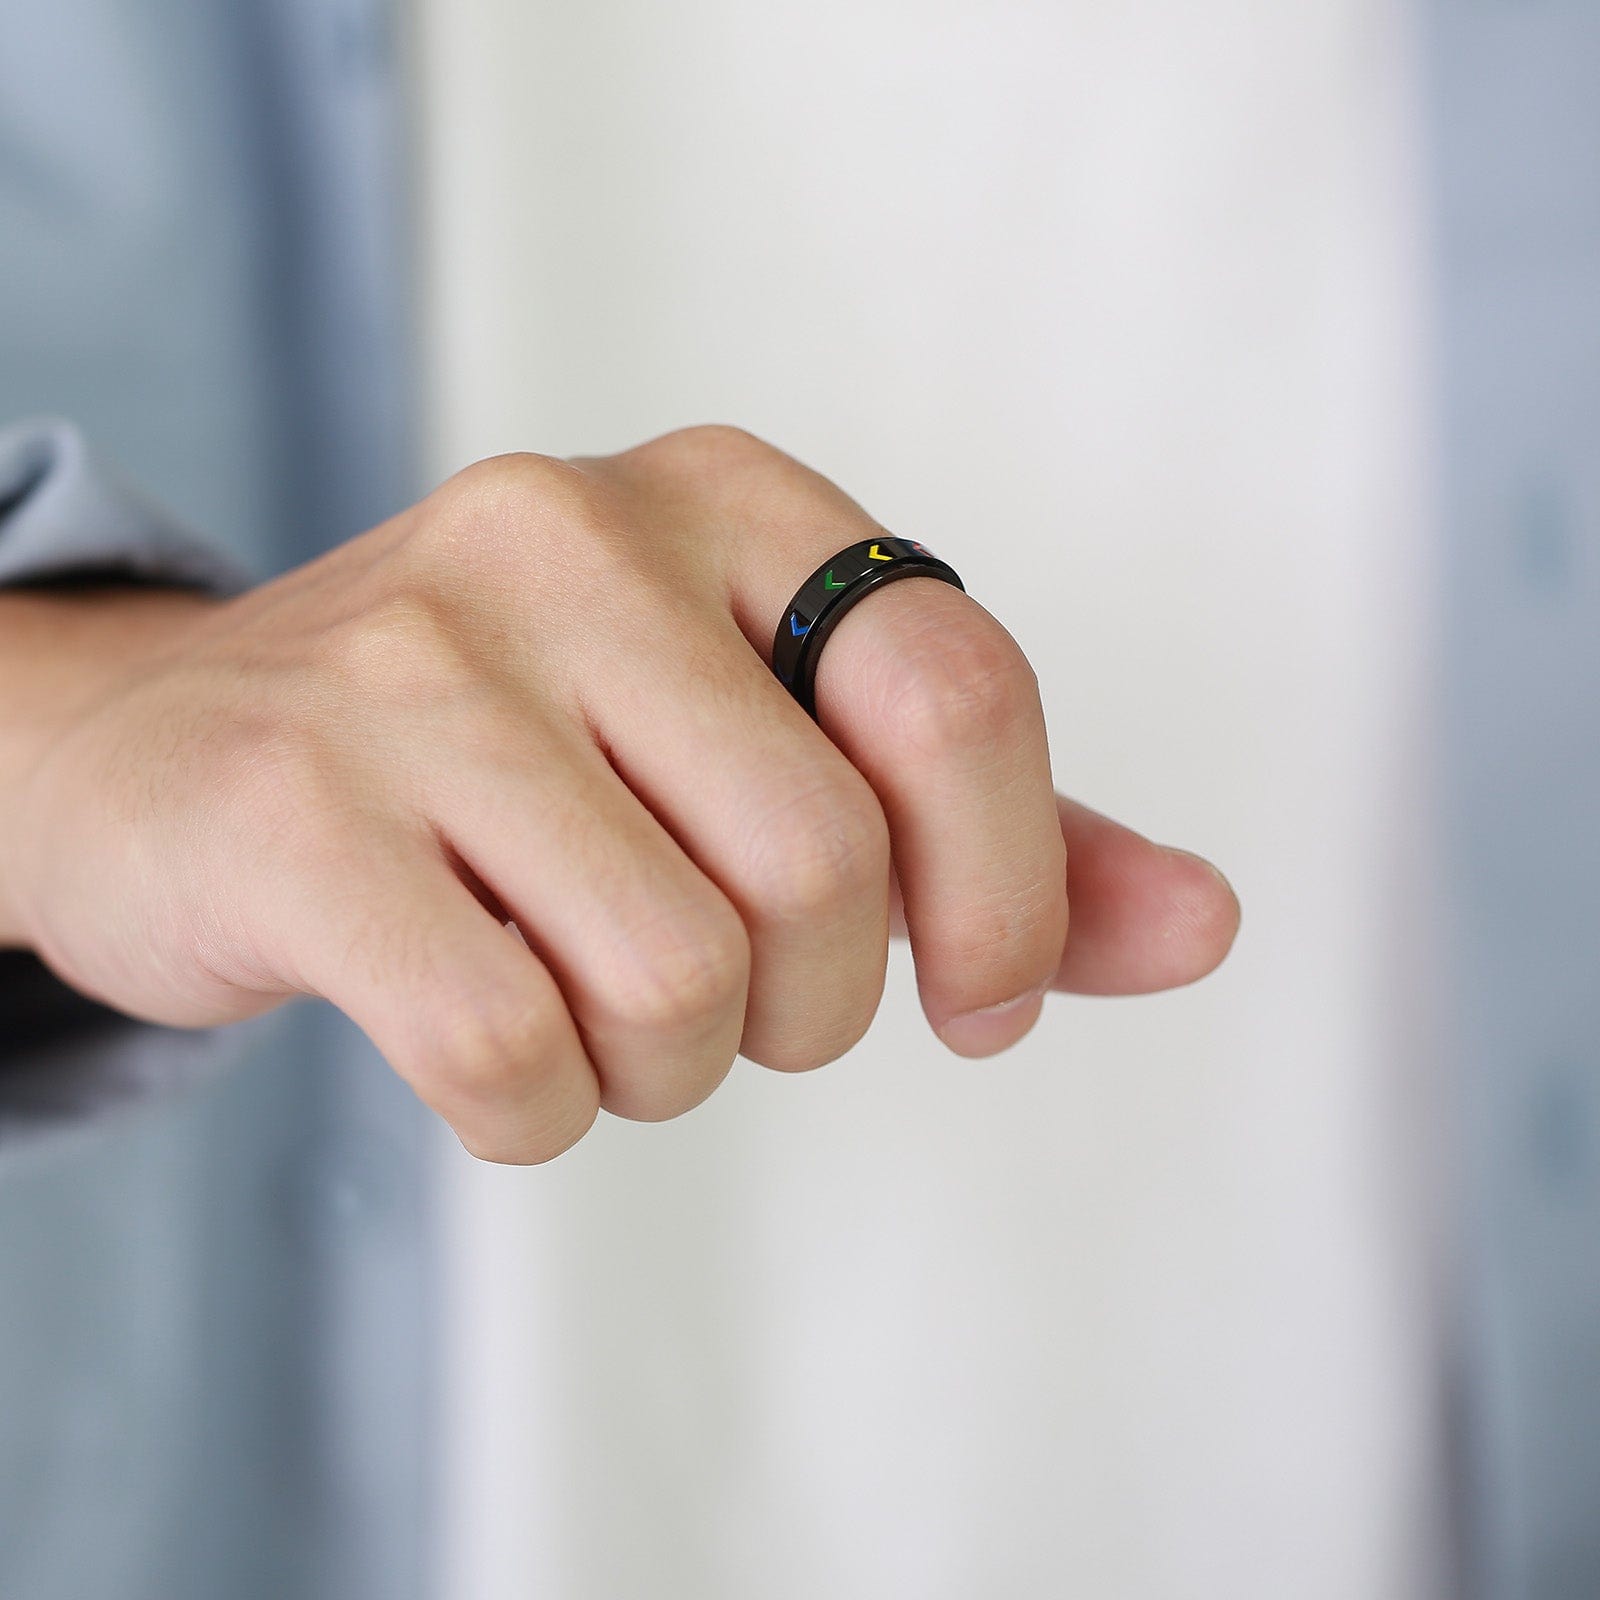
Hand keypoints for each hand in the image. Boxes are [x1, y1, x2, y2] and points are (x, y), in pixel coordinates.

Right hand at [0, 426, 1237, 1160]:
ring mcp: (416, 662)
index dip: (1011, 887)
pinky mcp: (295, 807)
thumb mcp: (760, 738)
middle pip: (827, 867)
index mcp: (719, 498)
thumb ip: (990, 831)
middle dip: (813, 1005)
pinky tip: (495, 1057)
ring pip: (680, 978)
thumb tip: (1207, 926)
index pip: (956, 687)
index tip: (978, 995)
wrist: (187, 749)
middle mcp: (567, 535)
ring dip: (670, 1066)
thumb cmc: (521, 757)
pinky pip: (512, 1051)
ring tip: (593, 1008)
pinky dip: (539, 1114)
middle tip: (737, 1001)